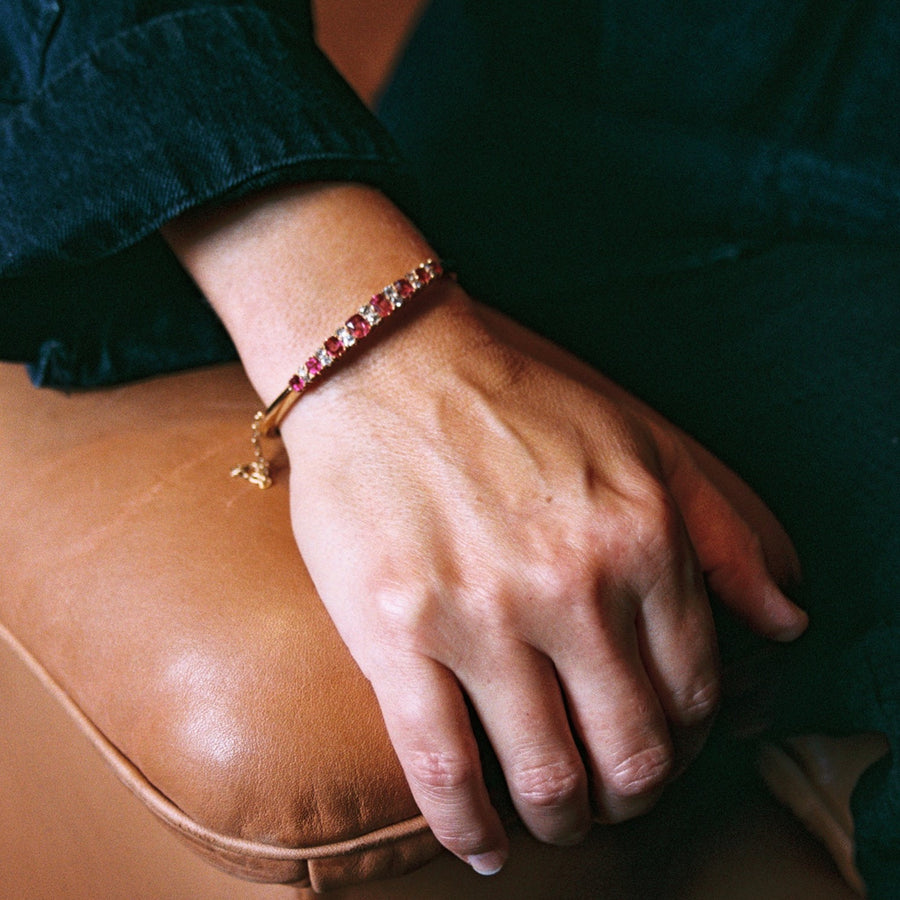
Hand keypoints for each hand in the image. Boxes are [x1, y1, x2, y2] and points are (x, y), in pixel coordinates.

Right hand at [280, 286, 806, 873]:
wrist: (384, 362)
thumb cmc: (512, 397)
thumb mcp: (643, 440)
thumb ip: (726, 533)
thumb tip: (787, 622)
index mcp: (640, 541)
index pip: (695, 691)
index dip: (688, 739)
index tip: (661, 745)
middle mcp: (572, 587)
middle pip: (633, 752)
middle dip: (633, 794)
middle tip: (614, 795)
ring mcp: (481, 616)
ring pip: (546, 775)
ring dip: (562, 820)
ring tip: (556, 818)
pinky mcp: (396, 634)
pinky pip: (441, 766)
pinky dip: (466, 827)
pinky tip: (481, 845)